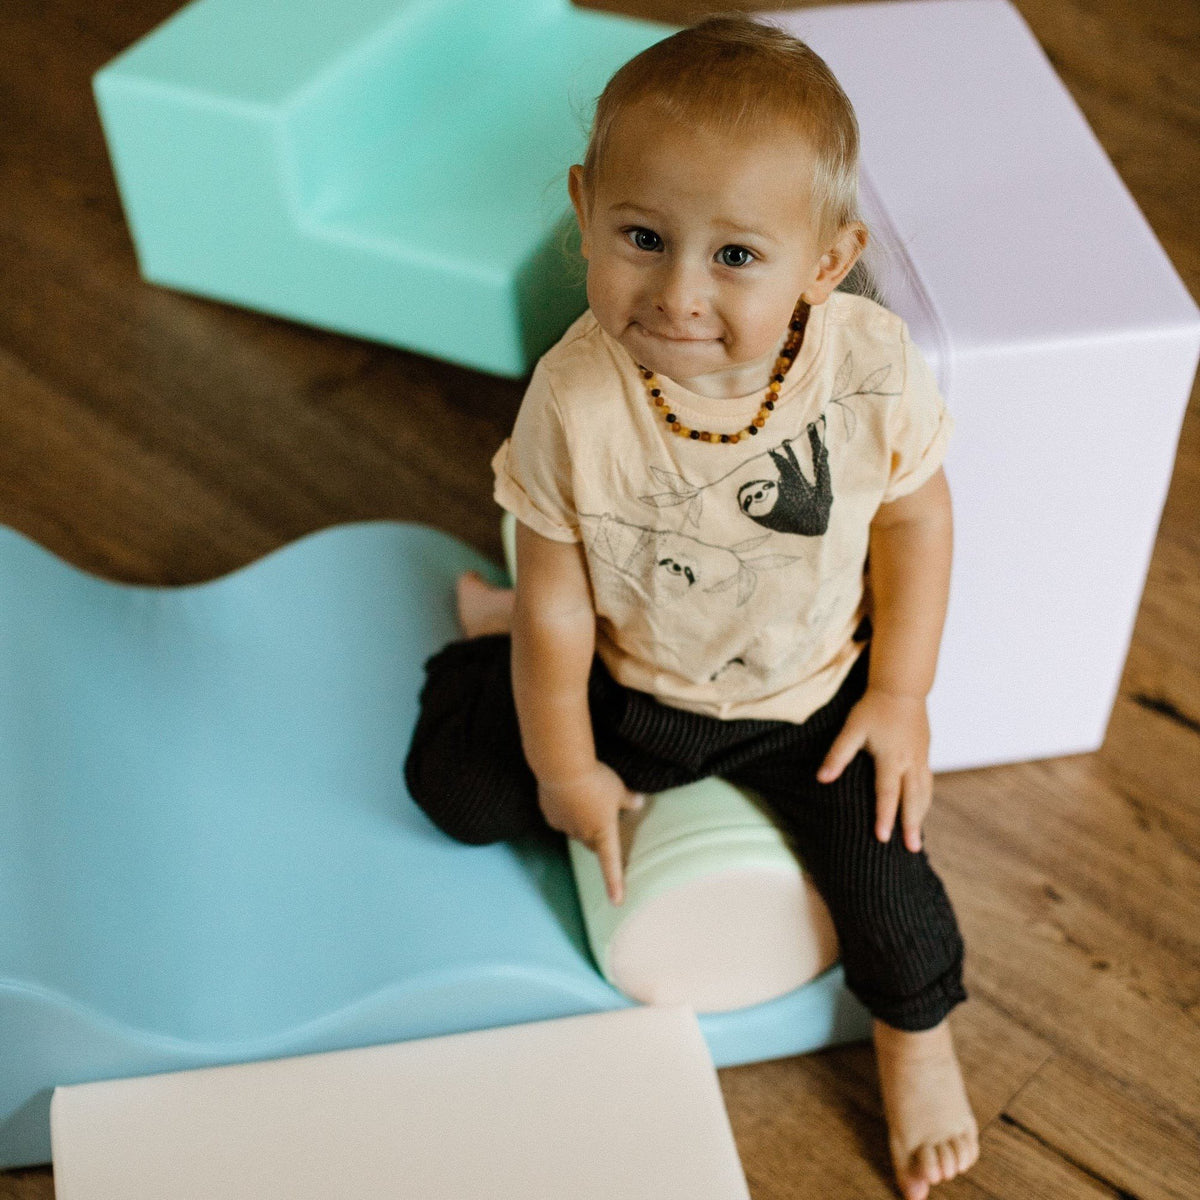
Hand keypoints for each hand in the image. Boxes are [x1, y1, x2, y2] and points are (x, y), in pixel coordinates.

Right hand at [537, 762, 644, 904]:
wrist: (562, 768)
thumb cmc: (595, 780)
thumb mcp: (618, 788)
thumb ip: (628, 799)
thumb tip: (639, 803)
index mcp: (603, 832)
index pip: (611, 864)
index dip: (615, 883)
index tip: (617, 902)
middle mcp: (582, 834)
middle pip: (592, 845)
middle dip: (599, 840)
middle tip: (605, 822)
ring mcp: (564, 826)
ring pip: (575, 831)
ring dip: (581, 822)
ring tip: (585, 799)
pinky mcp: (550, 815)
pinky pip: (561, 819)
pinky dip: (566, 812)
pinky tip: (568, 796)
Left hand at [816, 689, 932, 851]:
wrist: (902, 689)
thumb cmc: (873, 708)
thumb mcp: (852, 729)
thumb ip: (838, 755)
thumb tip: (821, 779)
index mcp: (891, 759)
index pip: (887, 794)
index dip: (884, 817)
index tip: (883, 838)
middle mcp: (909, 762)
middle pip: (912, 800)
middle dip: (911, 825)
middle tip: (912, 849)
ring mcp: (920, 759)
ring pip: (924, 793)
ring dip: (920, 816)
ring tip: (917, 837)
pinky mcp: (924, 754)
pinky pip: (927, 784)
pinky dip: (925, 801)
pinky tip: (921, 809)